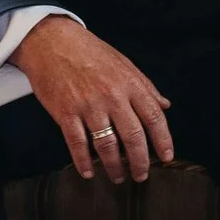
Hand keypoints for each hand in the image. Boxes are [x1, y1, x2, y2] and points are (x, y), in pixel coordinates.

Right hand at [12, 15, 174, 183]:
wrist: (52, 41)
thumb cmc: (90, 52)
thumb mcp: (124, 64)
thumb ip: (145, 87)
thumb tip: (165, 105)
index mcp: (129, 84)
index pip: (154, 117)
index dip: (163, 140)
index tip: (167, 157)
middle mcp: (112, 96)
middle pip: (133, 136)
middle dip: (140, 161)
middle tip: (142, 175)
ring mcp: (87, 105)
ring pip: (106, 144)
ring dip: (114, 166)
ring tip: (117, 177)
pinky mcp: (64, 112)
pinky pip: (77, 143)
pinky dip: (83, 161)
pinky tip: (88, 172)